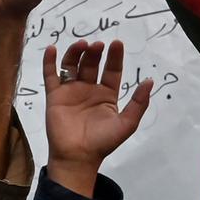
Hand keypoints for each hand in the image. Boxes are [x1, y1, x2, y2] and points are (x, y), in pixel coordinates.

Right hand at [43, 40, 152, 196]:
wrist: (78, 156)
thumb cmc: (103, 141)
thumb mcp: (127, 123)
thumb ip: (139, 103)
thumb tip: (149, 81)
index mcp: (106, 95)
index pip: (112, 71)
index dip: (114, 57)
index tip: (116, 43)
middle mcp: (88, 90)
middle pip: (92, 65)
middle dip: (95, 53)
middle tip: (97, 45)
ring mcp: (70, 92)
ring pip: (72, 66)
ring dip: (76, 53)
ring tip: (81, 45)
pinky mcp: (54, 96)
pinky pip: (51, 76)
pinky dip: (50, 62)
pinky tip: (51, 49)